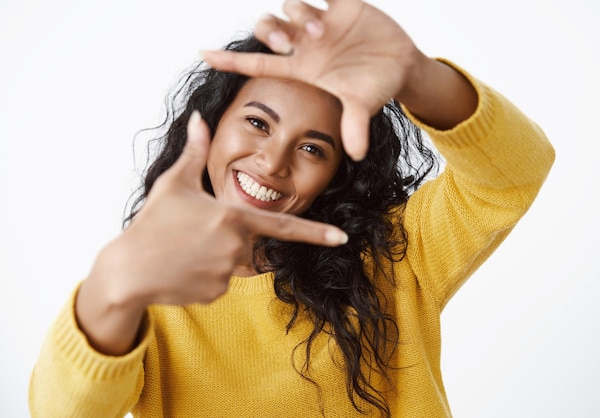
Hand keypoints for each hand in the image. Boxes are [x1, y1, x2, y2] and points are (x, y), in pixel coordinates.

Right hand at [76, 110, 347, 354]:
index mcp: (234, 217)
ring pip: (234, 264)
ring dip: (214, 257)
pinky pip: (220, 281)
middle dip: (227, 239)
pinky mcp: (217, 293)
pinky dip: (205, 276)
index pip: (285, 226)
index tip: (342, 236)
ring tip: (184, 252)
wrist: (128, 269)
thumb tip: (198, 118)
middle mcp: (238, 247)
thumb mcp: (174, 183)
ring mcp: (228, 273)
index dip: (316, 232)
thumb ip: (195, 151)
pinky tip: (182, 270)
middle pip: (249, 243)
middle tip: (192, 237)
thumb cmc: (152, 222)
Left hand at [201, 0, 424, 160]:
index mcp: (303, 68)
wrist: (400, 66)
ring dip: (298, 16)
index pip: (259, 63)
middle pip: (268, 30)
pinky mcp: (342, 4)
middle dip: (269, 31)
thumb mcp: (362, 105)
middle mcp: (306, 44)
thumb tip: (358, 154)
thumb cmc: (375, 87)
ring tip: (320, 31)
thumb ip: (355, 125)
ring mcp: (322, 22)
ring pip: (290, 8)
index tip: (202, 54)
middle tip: (288, 42)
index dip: (231, 60)